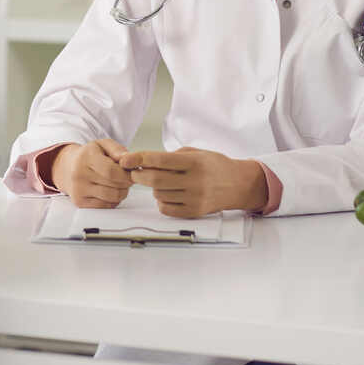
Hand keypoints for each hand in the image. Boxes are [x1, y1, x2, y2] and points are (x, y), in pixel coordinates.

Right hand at [49, 139, 132, 207]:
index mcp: (86, 157)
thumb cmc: (90, 155)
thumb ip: (117, 149)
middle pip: (113, 185)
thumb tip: (127, 158)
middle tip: (128, 178)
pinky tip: (111, 191)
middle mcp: (79, 174)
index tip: (132, 173)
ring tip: (120, 184)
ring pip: (112, 197)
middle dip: (126, 183)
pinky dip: (114, 200)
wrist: (69, 167)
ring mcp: (78, 190)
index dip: (126, 174)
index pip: (111, 171)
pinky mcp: (80, 202)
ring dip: (122, 192)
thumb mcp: (103, 145)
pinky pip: (106, 206)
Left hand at [118, 146, 267, 216]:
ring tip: (162, 182)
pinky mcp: (194, 212)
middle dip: (139, 175)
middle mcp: (194, 181)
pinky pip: (166, 209)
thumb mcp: (195, 152)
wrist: (238, 184)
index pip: (159, 160)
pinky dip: (161, 201)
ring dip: (153, 188)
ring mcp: (195, 199)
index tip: (125, 160)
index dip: (139, 159)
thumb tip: (144, 161)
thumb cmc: (214, 164)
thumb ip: (171, 156)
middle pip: (155, 180)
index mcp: (193, 162)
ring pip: (159, 194)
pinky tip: (168, 194)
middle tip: (134, 172)